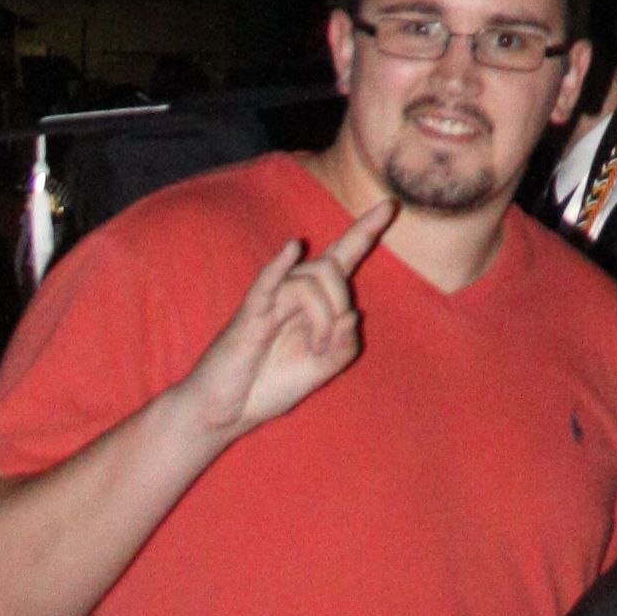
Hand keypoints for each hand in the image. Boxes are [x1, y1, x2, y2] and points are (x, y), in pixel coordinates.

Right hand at [179, 198, 393, 440]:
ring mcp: (271, 300)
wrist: (226, 411)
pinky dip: (280, 265)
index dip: (365, 230)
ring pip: (309, 282)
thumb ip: (343, 347)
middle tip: (328, 343)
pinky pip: (267, 283)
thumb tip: (353, 315)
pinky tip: (292, 249)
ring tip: (315, 350)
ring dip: (322, 318)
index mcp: (314, 301)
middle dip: (341, 302)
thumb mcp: (319, 371)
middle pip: (331, 267)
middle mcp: (294, 292)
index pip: (342, 255)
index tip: (390, 205)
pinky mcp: (250, 315)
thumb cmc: (269, 385)